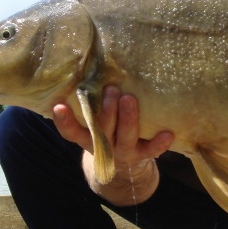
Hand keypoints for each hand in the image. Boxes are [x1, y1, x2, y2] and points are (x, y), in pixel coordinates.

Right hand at [53, 86, 173, 204]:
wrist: (123, 164)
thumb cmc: (107, 129)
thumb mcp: (95, 121)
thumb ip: (93, 103)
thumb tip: (95, 65)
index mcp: (86, 138)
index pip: (70, 131)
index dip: (64, 120)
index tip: (59, 106)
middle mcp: (103, 146)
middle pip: (103, 130)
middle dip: (106, 110)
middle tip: (111, 89)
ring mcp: (123, 152)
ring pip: (125, 137)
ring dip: (128, 118)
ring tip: (130, 99)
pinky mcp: (142, 155)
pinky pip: (152, 150)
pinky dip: (159, 143)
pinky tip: (168, 133)